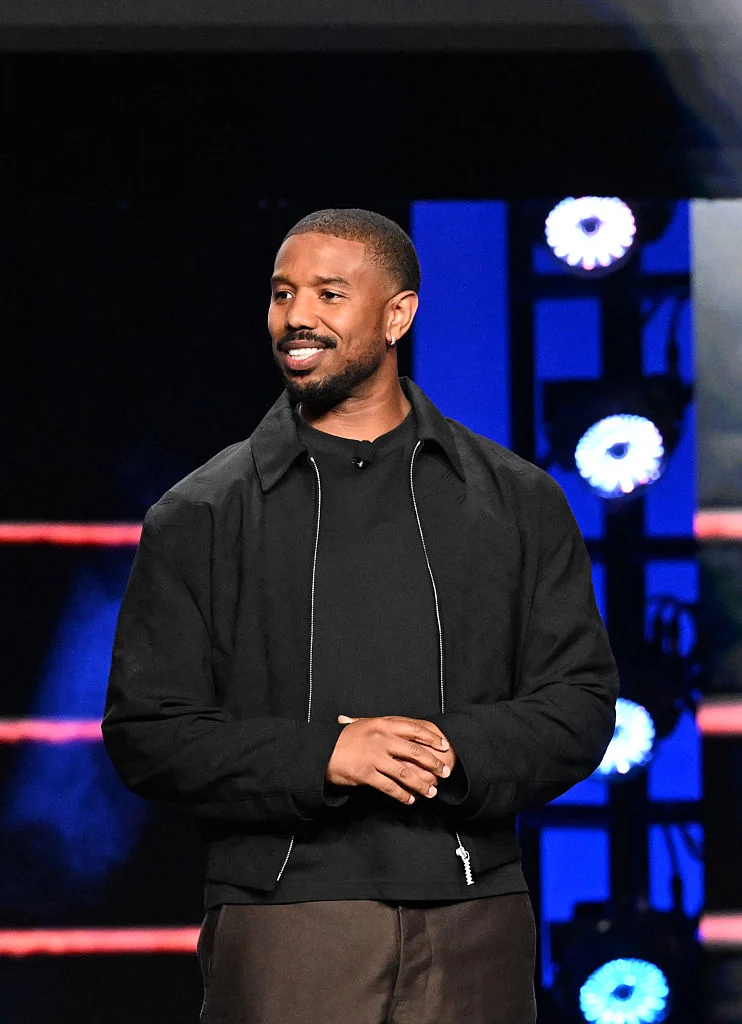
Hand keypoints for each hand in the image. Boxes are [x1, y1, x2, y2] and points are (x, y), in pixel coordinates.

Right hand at [327, 715, 456, 804]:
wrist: (322, 750)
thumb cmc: (344, 738)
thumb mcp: (364, 724)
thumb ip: (384, 725)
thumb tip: (404, 726)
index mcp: (383, 724)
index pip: (415, 729)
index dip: (432, 738)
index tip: (444, 746)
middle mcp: (381, 738)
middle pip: (415, 751)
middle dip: (433, 763)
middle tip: (445, 772)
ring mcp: (374, 756)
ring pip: (405, 772)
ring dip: (421, 784)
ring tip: (431, 792)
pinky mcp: (367, 773)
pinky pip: (390, 787)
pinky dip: (402, 795)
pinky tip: (410, 800)